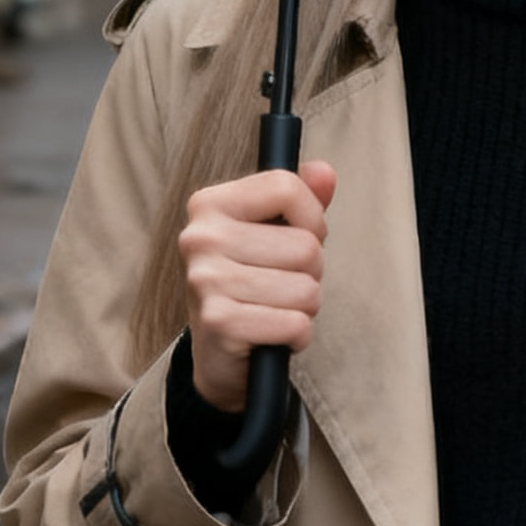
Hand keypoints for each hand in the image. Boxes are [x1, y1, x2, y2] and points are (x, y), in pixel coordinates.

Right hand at [177, 160, 335, 411]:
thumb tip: (324, 172)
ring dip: (304, 307)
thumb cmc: (250, 282)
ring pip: (306, 288)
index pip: (286, 187)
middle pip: (306, 246)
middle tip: (280, 284)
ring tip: (274, 308)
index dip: (311, 218)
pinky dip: (297, 335)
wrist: (219, 352)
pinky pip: (296, 324)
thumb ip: (301, 198)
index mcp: (209, 204)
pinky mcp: (220, 323)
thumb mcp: (272, 232)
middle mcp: (200, 238)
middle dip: (310, 272)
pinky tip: (272, 334)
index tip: (298, 237)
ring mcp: (206, 280)